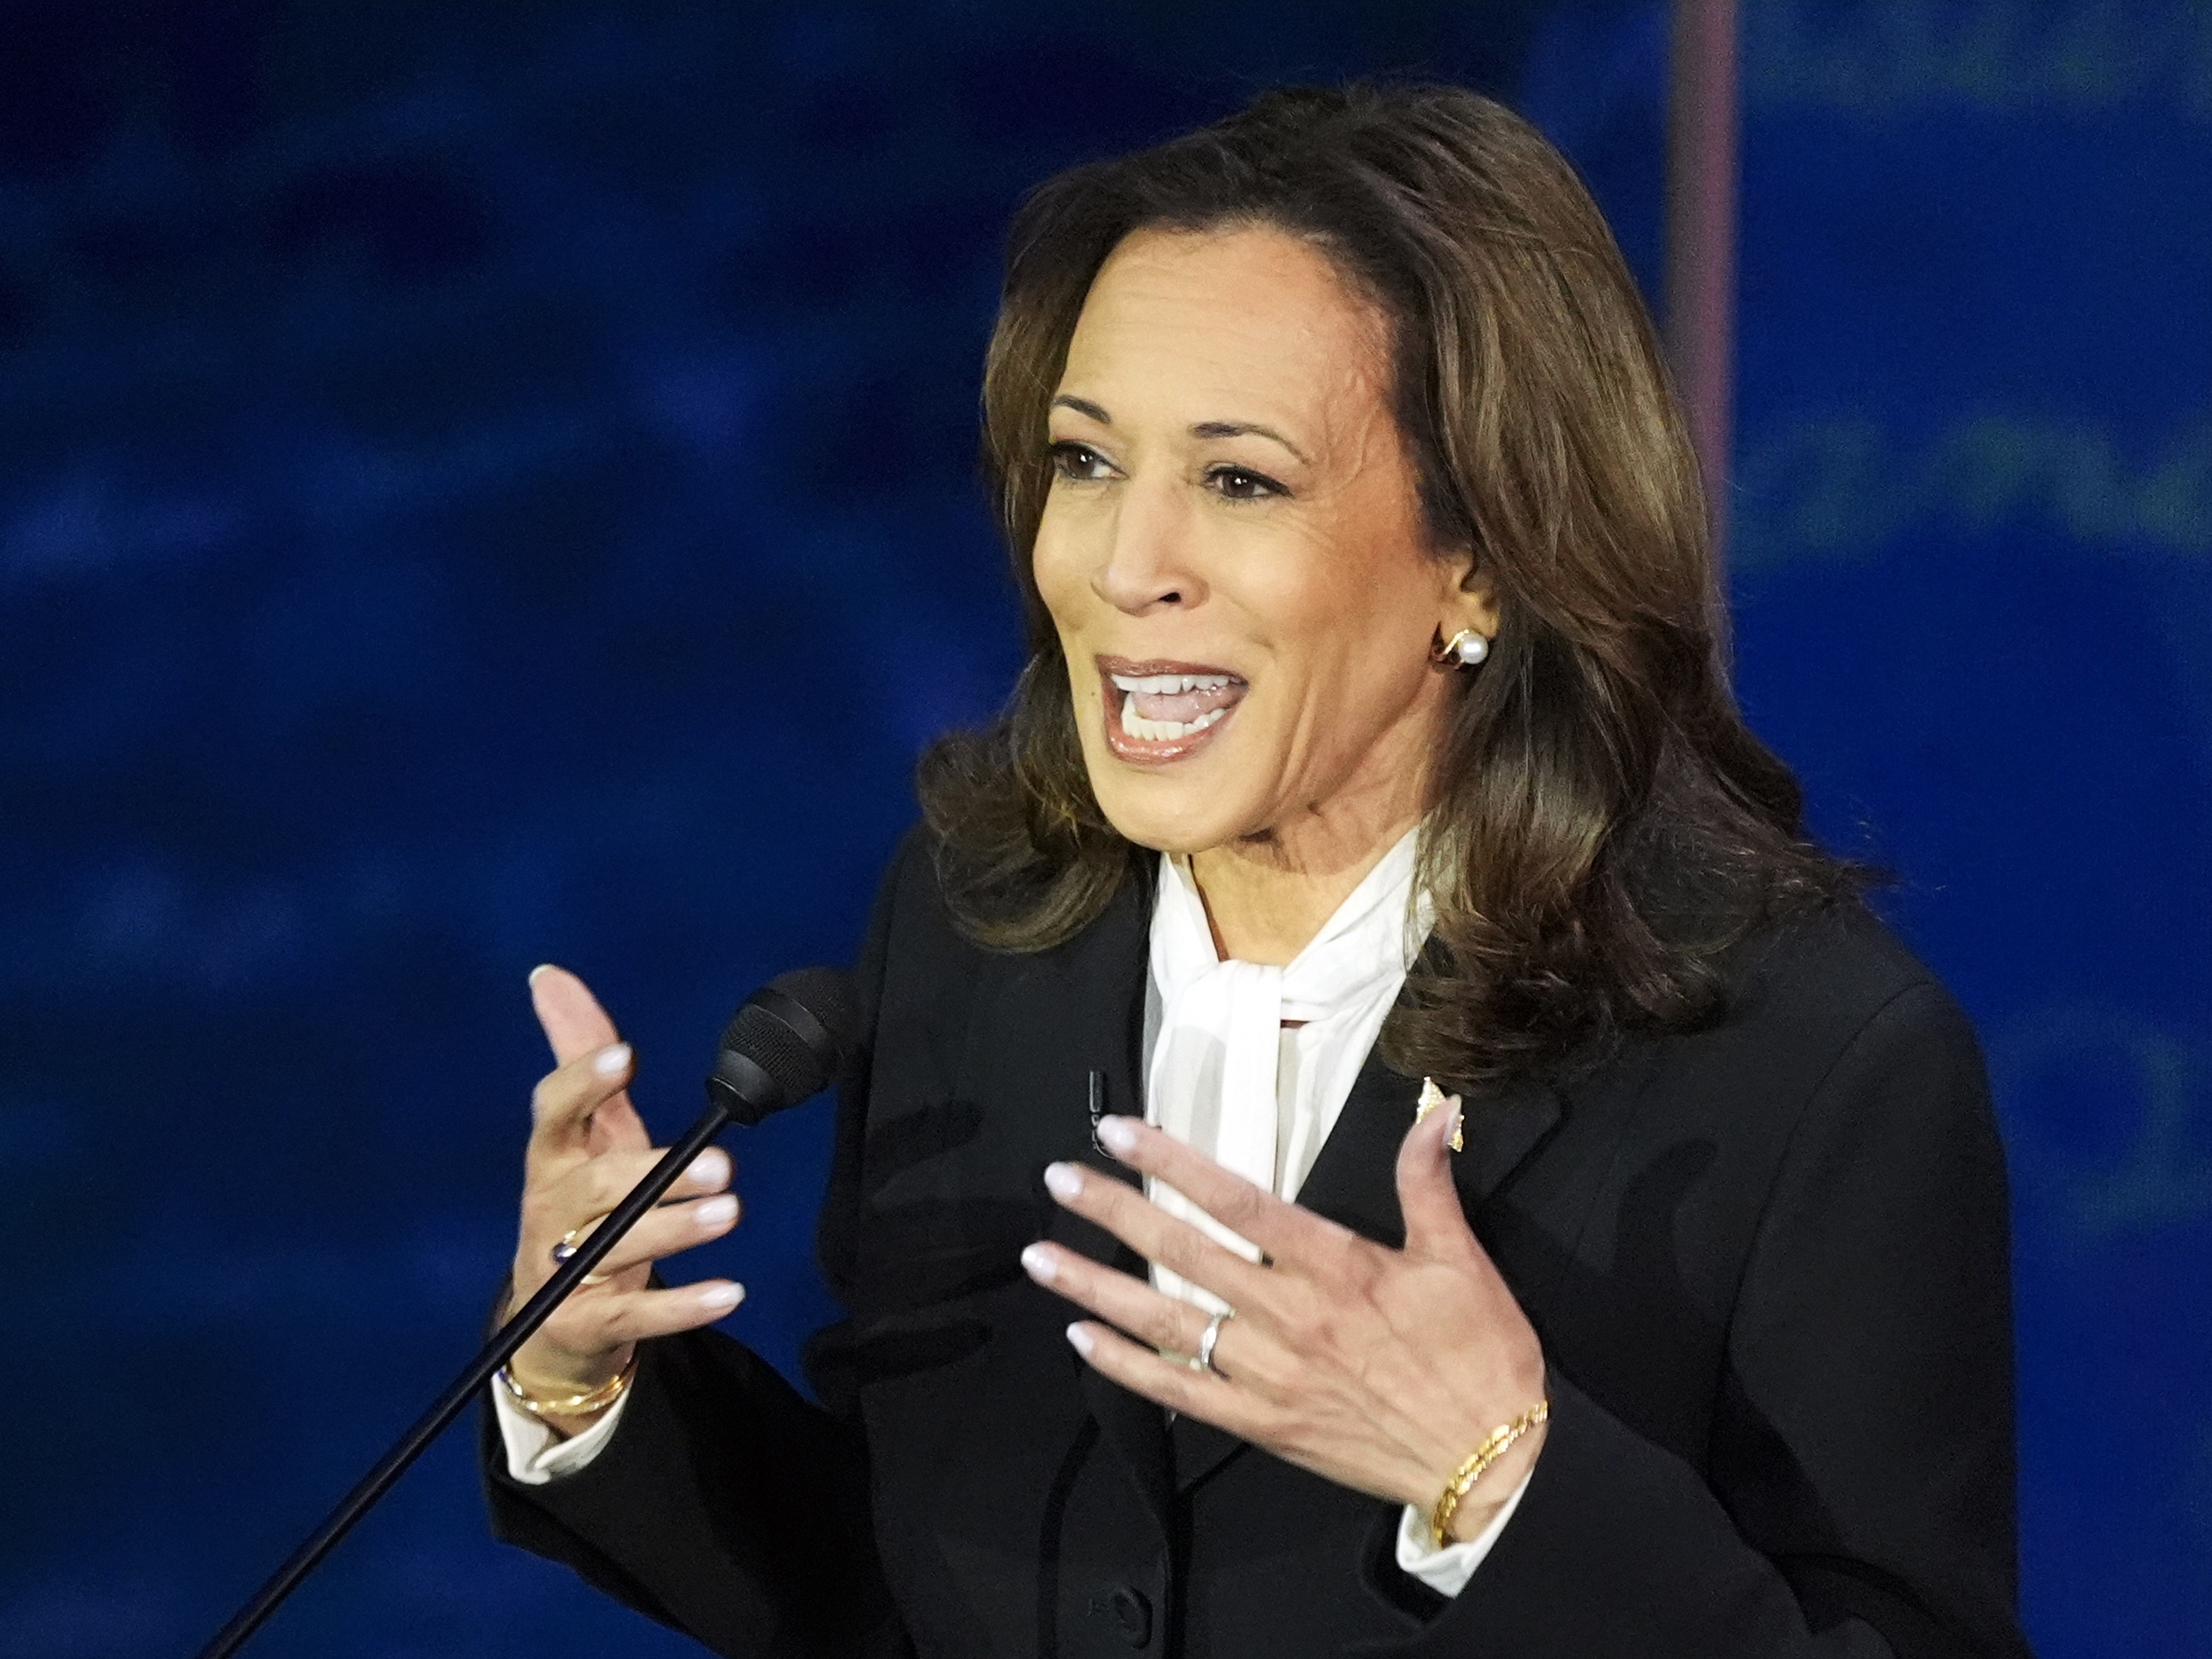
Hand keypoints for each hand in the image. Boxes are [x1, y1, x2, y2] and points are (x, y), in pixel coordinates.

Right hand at [504, 965, 745, 1418]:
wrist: (553, 1324)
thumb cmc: (580, 1207)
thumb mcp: (586, 1132)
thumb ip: (578, 1056)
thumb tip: (549, 975)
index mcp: (550, 1158)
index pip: (551, 1115)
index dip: (581, 1084)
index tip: (623, 1055)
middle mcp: (549, 1211)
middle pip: (593, 1188)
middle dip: (654, 1173)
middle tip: (721, 1163)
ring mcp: (561, 1273)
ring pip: (615, 1248)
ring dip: (676, 1228)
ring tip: (731, 1211)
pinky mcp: (583, 1327)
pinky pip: (632, 1317)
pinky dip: (682, 1306)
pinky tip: (731, 1291)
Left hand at [1019, 1099, 1546, 1540]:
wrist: (1495, 1465)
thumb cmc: (1482, 1357)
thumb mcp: (1462, 1259)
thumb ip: (1426, 1180)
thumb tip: (1432, 1106)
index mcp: (1336, 1265)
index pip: (1237, 1200)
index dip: (1173, 1162)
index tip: (1119, 1132)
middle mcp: (1290, 1315)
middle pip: (1184, 1252)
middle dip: (1115, 1212)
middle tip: (1058, 1181)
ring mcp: (1269, 1375)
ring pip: (1168, 1322)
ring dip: (1098, 1288)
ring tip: (1042, 1257)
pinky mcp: (1264, 1425)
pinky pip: (1180, 1394)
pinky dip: (1129, 1368)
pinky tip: (1083, 1341)